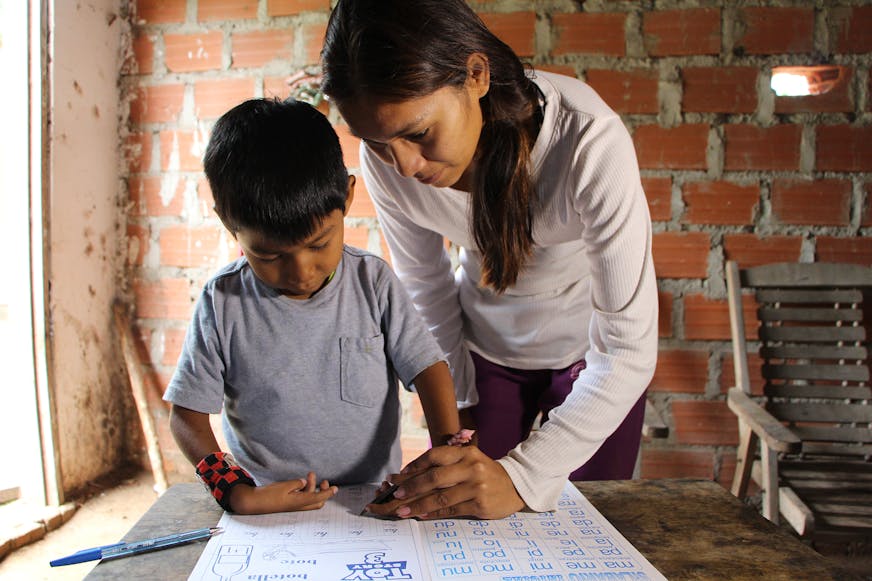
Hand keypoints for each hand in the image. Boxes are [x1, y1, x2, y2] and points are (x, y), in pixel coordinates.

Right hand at [228, 472, 336, 514]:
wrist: (255, 502)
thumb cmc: (269, 495)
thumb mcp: (285, 486)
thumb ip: (297, 484)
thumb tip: (305, 483)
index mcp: (299, 502)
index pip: (319, 498)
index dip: (328, 493)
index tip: (335, 488)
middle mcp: (299, 505)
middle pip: (318, 501)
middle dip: (323, 491)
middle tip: (323, 481)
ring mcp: (294, 505)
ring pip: (310, 498)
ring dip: (313, 487)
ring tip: (310, 475)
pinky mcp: (290, 503)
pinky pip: (303, 498)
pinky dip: (306, 490)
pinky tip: (302, 482)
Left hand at [364, 446, 524, 519]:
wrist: (515, 485)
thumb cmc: (484, 472)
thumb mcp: (469, 460)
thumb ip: (446, 465)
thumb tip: (411, 475)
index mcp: (466, 453)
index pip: (434, 456)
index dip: (414, 466)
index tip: (398, 476)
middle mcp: (471, 467)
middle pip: (434, 477)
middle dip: (411, 487)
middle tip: (395, 494)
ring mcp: (476, 486)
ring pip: (440, 497)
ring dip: (418, 505)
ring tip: (401, 510)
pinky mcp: (480, 504)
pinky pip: (451, 510)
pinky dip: (433, 513)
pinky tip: (420, 515)